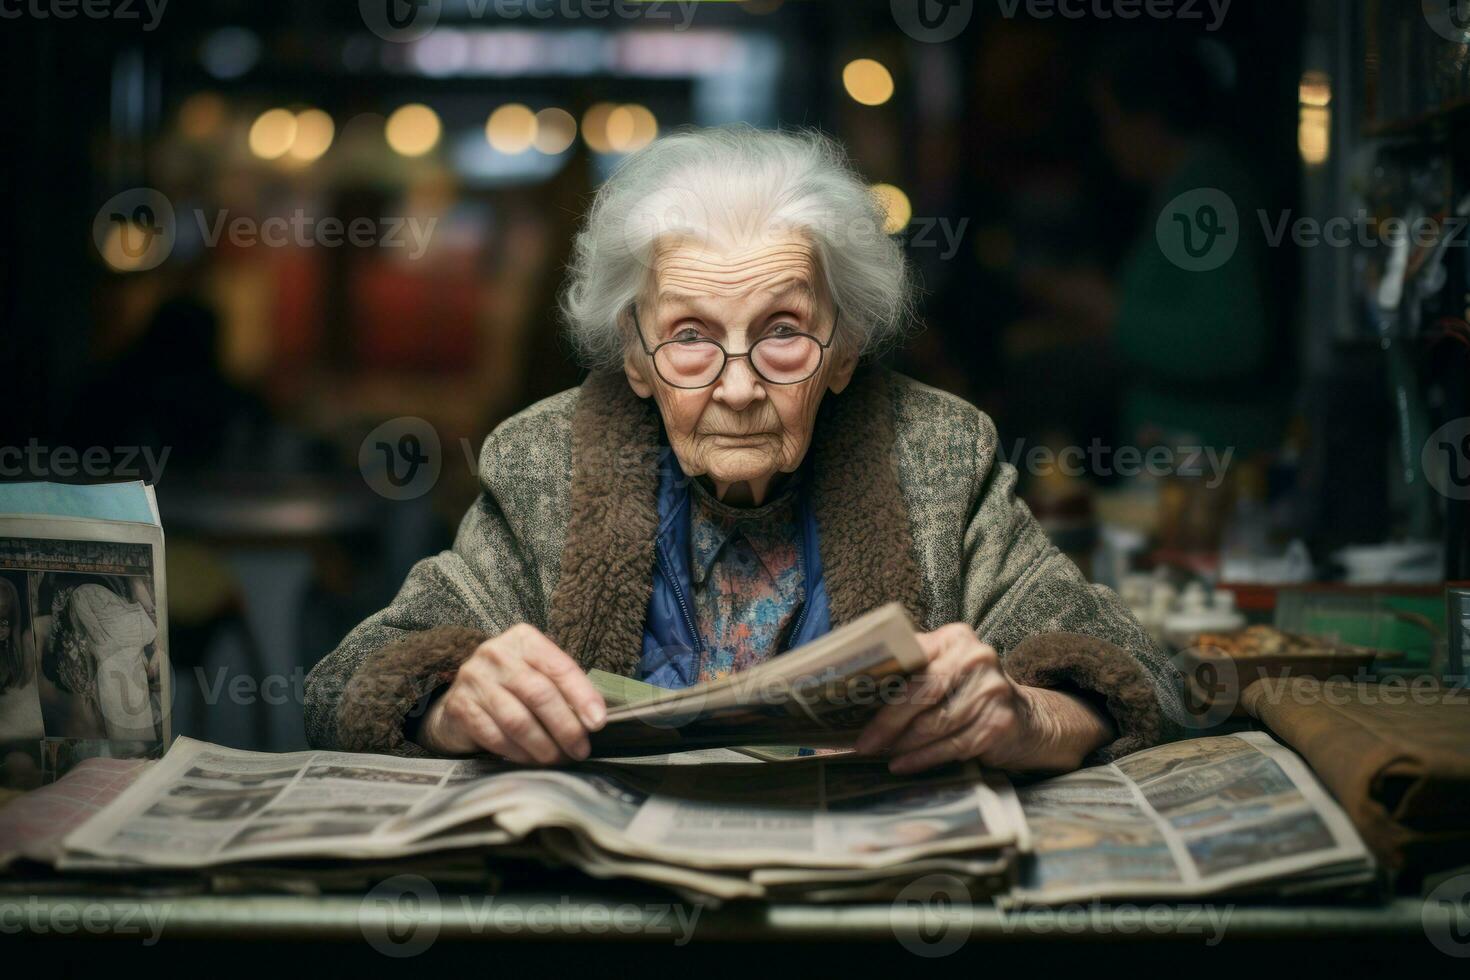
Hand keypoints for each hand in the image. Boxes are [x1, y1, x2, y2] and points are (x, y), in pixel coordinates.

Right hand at [417, 623, 605, 763]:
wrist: (463, 697)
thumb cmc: (513, 686)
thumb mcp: (538, 673)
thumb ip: (563, 688)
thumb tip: (593, 720)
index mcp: (523, 639)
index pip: (559, 667)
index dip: (582, 696)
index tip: (598, 723)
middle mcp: (496, 654)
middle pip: (539, 694)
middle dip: (565, 727)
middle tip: (580, 750)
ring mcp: (474, 680)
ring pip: (518, 720)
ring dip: (544, 746)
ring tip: (559, 759)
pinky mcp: (460, 707)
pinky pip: (496, 737)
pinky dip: (519, 753)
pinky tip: (532, 760)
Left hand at [854, 623, 1113, 774]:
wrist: (1029, 719)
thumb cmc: (969, 692)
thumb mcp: (946, 668)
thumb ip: (912, 668)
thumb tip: (855, 689)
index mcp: (956, 638)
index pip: (911, 657)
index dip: (879, 683)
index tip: (851, 703)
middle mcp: (978, 658)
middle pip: (922, 691)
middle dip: (888, 721)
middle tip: (863, 743)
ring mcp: (993, 691)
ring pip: (936, 723)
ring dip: (904, 743)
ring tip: (881, 754)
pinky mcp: (1000, 723)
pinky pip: (953, 746)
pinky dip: (924, 758)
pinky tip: (904, 765)